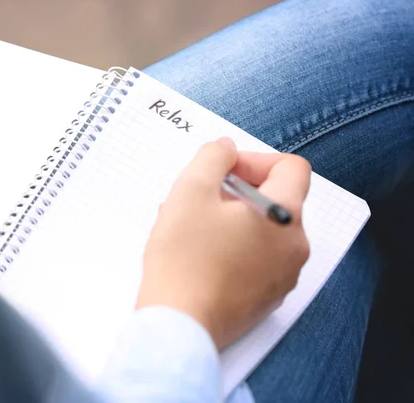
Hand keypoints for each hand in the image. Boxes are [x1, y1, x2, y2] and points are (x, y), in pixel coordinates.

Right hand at [136, 137, 311, 348]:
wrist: (179, 324)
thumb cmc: (184, 258)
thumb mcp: (191, 191)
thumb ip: (213, 157)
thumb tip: (226, 149)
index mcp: (285, 216)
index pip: (291, 167)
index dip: (255, 159)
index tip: (223, 171)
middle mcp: (294, 247)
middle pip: (275, 199)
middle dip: (236, 189)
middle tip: (199, 197)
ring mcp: (283, 276)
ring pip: (261, 229)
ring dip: (230, 218)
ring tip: (190, 226)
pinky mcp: (265, 298)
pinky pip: (256, 258)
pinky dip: (232, 246)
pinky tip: (198, 254)